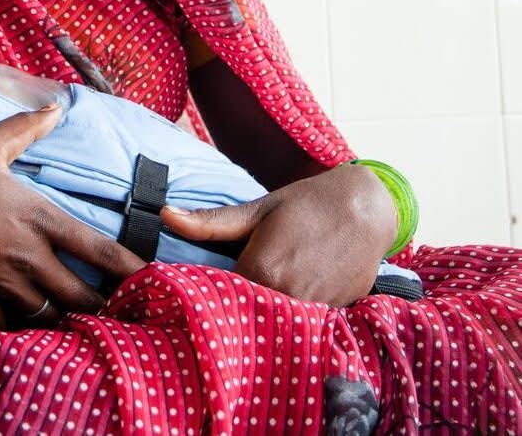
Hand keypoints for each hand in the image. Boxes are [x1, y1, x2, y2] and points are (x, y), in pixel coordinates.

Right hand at [0, 105, 145, 327]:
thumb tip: (55, 107)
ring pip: (52, 318)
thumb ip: (25, 128)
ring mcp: (3, 286)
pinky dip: (25, 329)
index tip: (152, 280)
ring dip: (67, 318)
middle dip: (105, 306)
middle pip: (84, 298)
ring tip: (81, 319)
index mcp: (39, 220)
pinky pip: (13, 328)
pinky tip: (30, 323)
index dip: (133, 270)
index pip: (100, 251)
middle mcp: (28, 259)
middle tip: (120, 309)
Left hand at [159, 164, 398, 305]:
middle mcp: (288, 296)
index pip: (218, 297)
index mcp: (262, 269)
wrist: (366, 208)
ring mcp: (314, 311)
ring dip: (258, 318)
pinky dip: (287, 320)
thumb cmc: (306, 204)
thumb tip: (166, 216)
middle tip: (216, 299)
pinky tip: (278, 306)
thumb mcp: (257, 209)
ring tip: (248, 302)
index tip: (189, 292)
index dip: (202, 296)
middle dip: (228, 310)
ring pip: (272, 325)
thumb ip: (211, 221)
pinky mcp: (335, 317)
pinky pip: (300, 326)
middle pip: (244, 316)